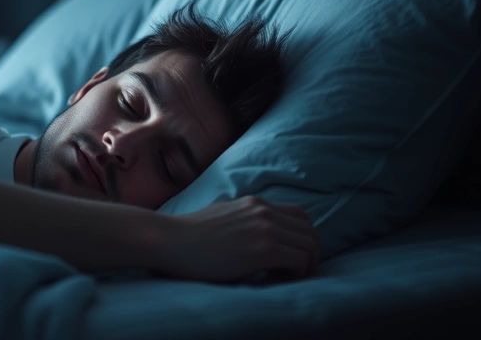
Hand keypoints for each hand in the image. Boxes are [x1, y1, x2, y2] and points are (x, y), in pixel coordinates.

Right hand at [159, 196, 320, 282]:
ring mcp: (265, 228)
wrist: (169, 240)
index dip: (300, 237)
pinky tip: (271, 278)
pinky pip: (300, 261)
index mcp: (254, 203)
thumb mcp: (220, 216)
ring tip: (283, 276)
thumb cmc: (188, 236)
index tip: (287, 255)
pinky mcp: (264, 249)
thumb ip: (242, 219)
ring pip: (311, 245)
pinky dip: (295, 273)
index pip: (299, 215)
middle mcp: (264, 211)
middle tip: (292, 270)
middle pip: (310, 230)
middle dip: (309, 253)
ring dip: (305, 264)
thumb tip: (251, 234)